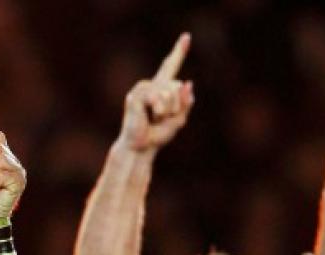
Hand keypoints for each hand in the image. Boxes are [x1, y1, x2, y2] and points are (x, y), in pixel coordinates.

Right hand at [116, 33, 194, 153]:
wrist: (141, 147)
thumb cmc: (157, 136)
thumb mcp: (178, 120)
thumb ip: (186, 103)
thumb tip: (188, 82)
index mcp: (162, 89)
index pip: (171, 67)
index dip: (179, 52)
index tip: (186, 36)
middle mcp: (152, 85)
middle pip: (177, 86)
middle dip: (176, 106)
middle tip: (161, 119)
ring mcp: (143, 88)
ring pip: (169, 92)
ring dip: (167, 110)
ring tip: (154, 119)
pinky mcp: (136, 95)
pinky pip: (157, 97)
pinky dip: (159, 110)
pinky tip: (151, 116)